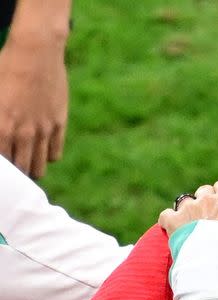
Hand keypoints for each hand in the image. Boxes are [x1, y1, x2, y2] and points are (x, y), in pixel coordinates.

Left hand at [0, 37, 67, 177]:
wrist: (36, 52)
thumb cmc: (5, 67)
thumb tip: (0, 133)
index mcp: (1, 125)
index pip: (2, 163)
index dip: (3, 171)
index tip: (4, 172)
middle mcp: (22, 132)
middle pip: (19, 170)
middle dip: (14, 175)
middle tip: (11, 173)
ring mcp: (43, 130)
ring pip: (37, 167)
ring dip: (30, 170)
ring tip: (25, 167)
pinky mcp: (58, 124)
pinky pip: (54, 154)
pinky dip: (46, 157)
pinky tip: (39, 150)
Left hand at [159, 175, 217, 244]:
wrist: (217, 265)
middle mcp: (207, 198)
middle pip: (207, 190)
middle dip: (210, 200)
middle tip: (215, 218)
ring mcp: (189, 209)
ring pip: (187, 200)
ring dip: (191, 208)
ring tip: (196, 223)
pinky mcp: (174, 222)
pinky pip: (167, 215)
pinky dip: (171, 219)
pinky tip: (176, 227)